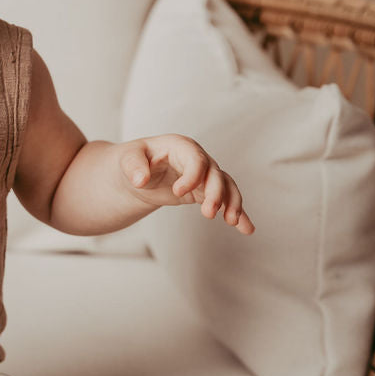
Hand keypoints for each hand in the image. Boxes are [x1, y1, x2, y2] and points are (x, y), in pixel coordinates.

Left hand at [119, 134, 254, 234]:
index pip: (196, 159)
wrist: (137, 172)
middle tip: (209, 213)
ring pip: (227, 186)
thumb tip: (140, 180)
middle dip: (216, 193)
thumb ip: (133, 167)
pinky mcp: (205, 191)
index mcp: (181, 146)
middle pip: (215, 174)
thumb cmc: (132, 160)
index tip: (177, 193)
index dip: (192, 176)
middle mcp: (198, 158)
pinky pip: (226, 200)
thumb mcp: (127, 159)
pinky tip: (247, 229)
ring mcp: (204, 175)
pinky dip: (238, 213)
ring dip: (232, 203)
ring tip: (231, 222)